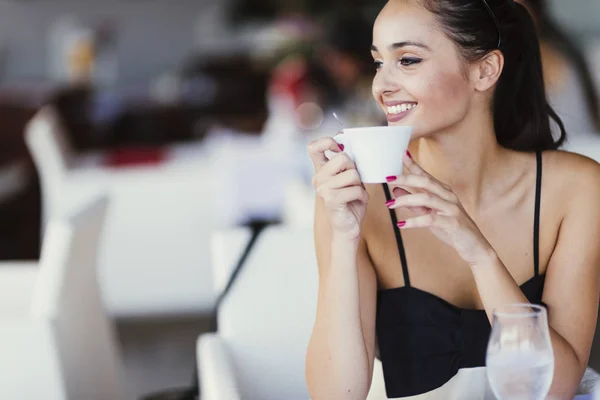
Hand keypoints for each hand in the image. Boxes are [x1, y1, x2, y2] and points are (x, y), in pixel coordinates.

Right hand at [309, 136, 368, 240]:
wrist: (348, 229)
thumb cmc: (351, 203)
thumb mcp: (349, 179)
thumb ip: (347, 165)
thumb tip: (353, 147)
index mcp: (321, 171)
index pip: (313, 147)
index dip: (328, 142)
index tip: (340, 149)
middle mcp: (318, 179)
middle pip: (342, 158)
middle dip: (355, 169)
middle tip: (354, 182)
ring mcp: (323, 189)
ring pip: (352, 174)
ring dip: (360, 184)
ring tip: (355, 193)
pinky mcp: (331, 200)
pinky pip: (355, 189)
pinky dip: (362, 196)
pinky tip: (357, 202)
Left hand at [386, 152, 494, 266]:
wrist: (474, 246)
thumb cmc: (451, 228)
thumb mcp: (430, 213)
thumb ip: (414, 203)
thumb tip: (396, 191)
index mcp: (444, 192)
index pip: (426, 175)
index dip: (413, 165)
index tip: (401, 154)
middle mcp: (449, 197)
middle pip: (426, 182)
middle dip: (406, 178)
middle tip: (388, 179)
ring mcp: (452, 209)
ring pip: (427, 198)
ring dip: (406, 200)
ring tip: (390, 204)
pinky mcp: (453, 223)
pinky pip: (431, 219)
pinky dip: (414, 221)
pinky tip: (401, 223)